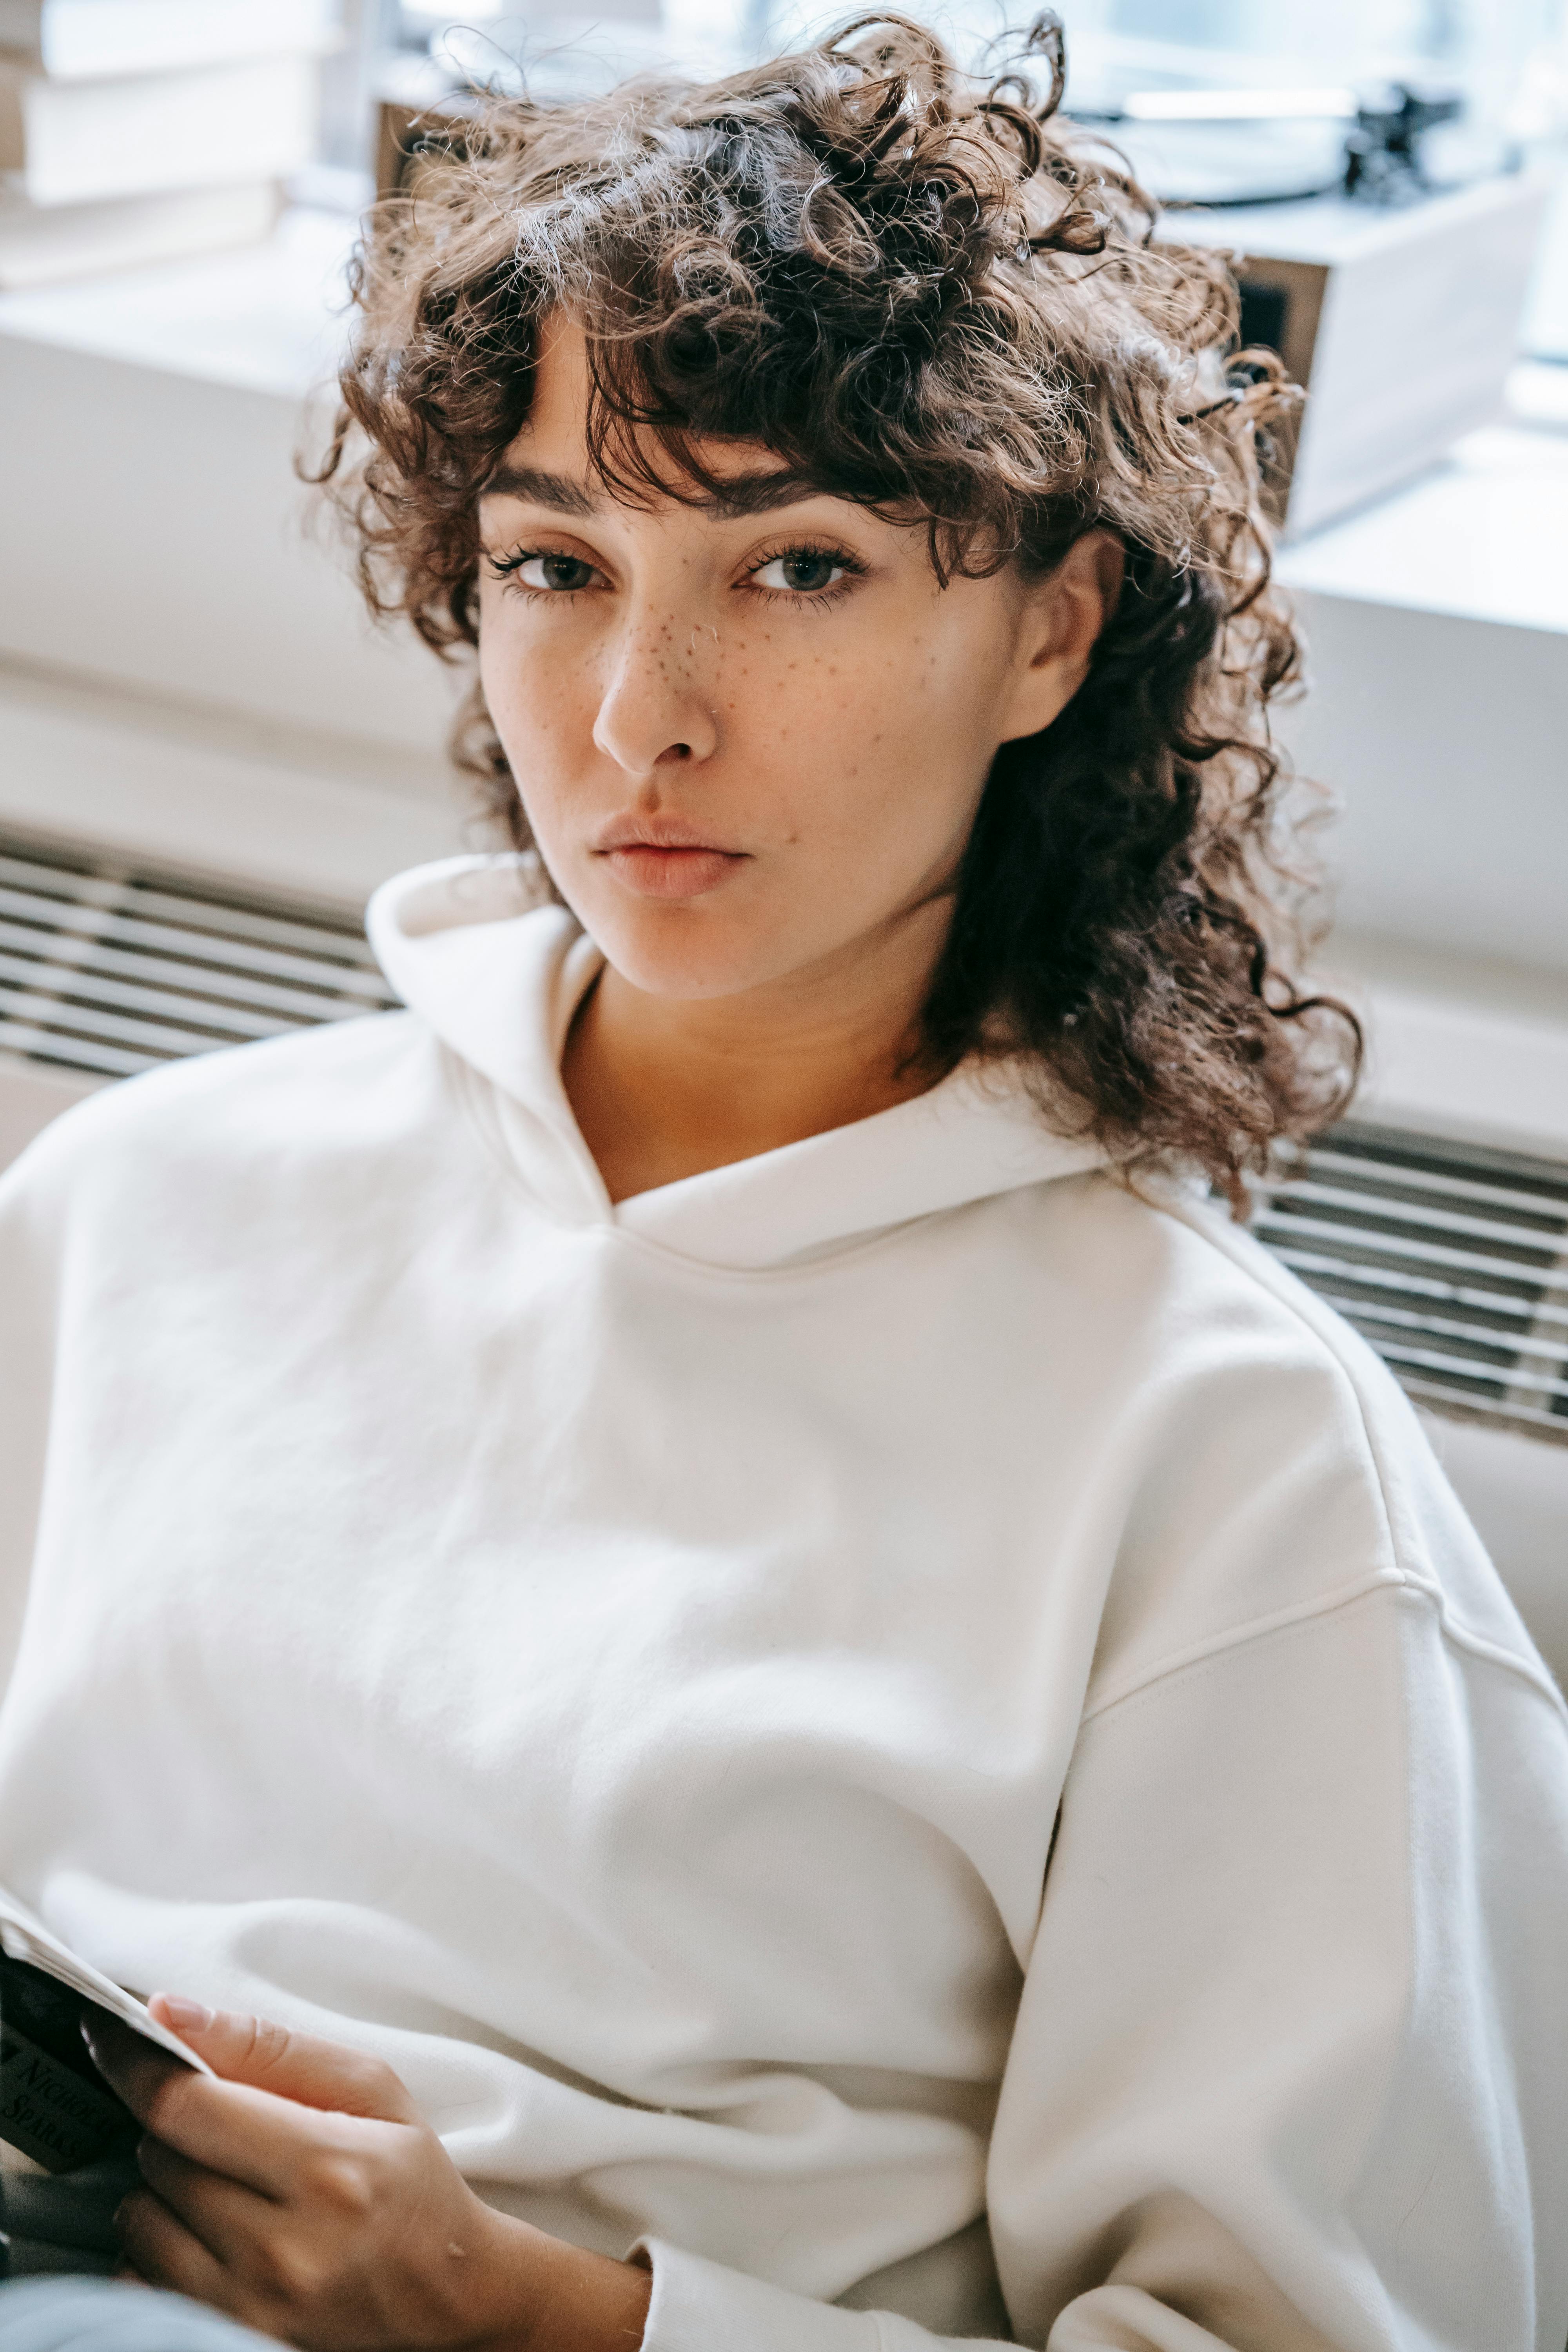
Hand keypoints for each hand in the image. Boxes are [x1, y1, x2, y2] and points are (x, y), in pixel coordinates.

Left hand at [86, 1999, 650, 2351]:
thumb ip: (268, 2045)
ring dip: (164, 2190)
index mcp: (327, 2168)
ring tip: (224, 2183)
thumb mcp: (370, 2087)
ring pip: (139, 2223)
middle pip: (159, 2161)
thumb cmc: (410, 2182)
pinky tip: (209, 2235)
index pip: (185, 2108)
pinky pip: (141, 2283)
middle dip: (177, 2127)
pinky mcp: (233, 2342)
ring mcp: (254, 2308)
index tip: (114, 2038)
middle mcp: (285, 2249)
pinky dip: (160, 2250)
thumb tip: (168, 2011)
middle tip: (225, 2127)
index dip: (137, 2065)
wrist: (447, 2297)